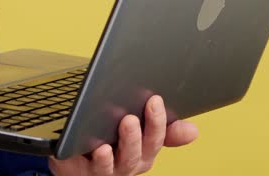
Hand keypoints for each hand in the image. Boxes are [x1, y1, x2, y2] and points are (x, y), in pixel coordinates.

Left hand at [49, 95, 197, 174]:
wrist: (74, 161)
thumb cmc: (109, 143)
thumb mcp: (138, 135)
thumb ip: (164, 132)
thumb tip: (194, 131)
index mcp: (143, 153)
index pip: (156, 139)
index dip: (158, 122)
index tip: (155, 99)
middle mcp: (128, 164)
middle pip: (141, 152)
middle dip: (144, 131)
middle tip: (142, 110)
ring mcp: (108, 170)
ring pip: (121, 162)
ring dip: (127, 143)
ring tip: (126, 123)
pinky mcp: (84, 171)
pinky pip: (95, 168)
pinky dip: (101, 159)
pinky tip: (102, 148)